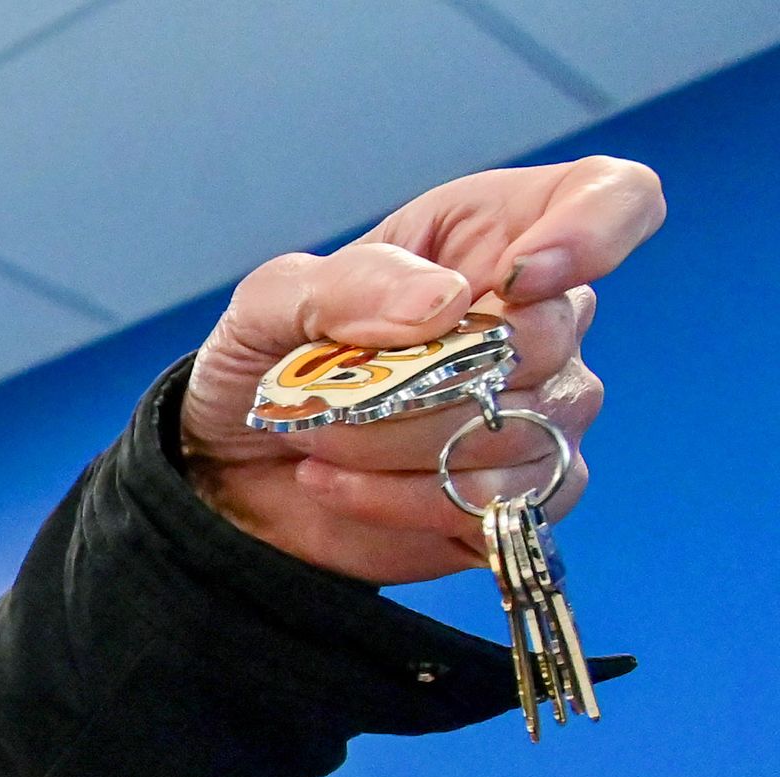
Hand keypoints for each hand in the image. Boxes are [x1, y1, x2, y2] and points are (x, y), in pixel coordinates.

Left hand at [182, 157, 663, 584]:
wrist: (234, 472)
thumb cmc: (266, 363)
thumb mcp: (273, 302)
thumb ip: (349, 284)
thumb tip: (444, 304)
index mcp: (495, 235)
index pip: (616, 200)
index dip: (593, 231)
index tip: (514, 279)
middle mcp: (540, 319)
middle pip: (549, 338)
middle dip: (424, 378)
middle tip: (335, 394)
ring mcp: (543, 411)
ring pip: (521, 429)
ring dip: (398, 444)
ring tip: (319, 441)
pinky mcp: (521, 494)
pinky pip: (503, 503)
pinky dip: (406, 500)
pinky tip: (337, 486)